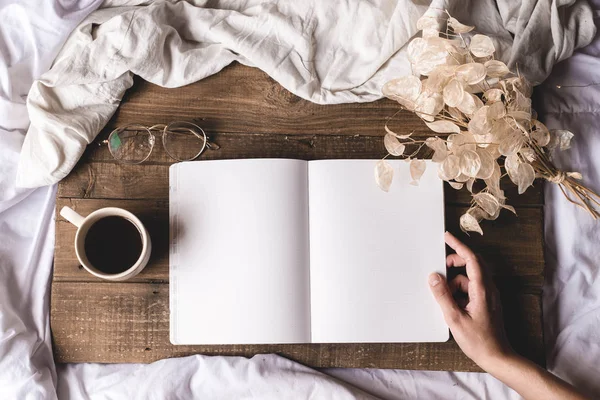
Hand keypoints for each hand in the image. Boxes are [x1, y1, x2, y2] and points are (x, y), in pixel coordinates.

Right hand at [428, 231, 512, 369]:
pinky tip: (452, 304)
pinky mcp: (486, 302)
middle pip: (472, 263)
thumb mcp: (454, 318)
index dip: (458, 245)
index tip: (447, 237)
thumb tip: (433, 277)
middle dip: (455, 261)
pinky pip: (471, 287)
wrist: (497, 356)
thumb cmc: (478, 340)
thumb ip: (443, 296)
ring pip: (470, 277)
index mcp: (482, 289)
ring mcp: (489, 295)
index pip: (471, 259)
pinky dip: (460, 290)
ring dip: (456, 280)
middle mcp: (488, 288)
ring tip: (445, 295)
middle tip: (440, 267)